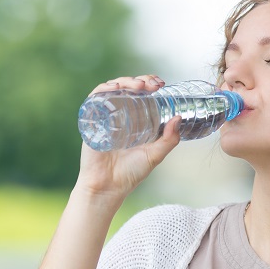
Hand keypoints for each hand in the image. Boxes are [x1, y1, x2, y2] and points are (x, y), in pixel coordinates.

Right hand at [75, 74, 181, 200]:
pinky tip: (114, 88)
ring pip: (112, 89)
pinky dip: (103, 89)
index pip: (140, 93)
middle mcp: (118, 115)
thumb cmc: (130, 174)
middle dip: (140, 80)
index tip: (161, 84)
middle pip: (127, 88)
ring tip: (138, 86)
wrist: (108, 187)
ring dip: (125, 82)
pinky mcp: (91, 121)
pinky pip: (94, 99)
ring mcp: (104, 116)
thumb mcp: (155, 155)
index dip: (149, 83)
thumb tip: (178, 118)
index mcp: (134, 119)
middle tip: (153, 85)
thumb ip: (169, 139)